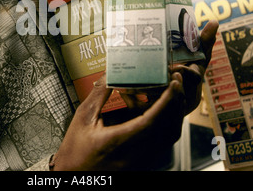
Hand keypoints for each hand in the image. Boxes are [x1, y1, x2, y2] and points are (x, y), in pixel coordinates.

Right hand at [51, 20, 218, 170]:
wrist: (76, 176)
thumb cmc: (75, 152)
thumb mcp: (83, 119)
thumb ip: (99, 95)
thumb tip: (110, 75)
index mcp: (120, 141)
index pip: (154, 119)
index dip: (168, 99)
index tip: (174, 83)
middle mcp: (136, 154)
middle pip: (169, 127)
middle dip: (177, 102)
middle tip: (176, 82)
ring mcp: (143, 161)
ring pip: (170, 136)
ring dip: (175, 113)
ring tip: (172, 94)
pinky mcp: (144, 163)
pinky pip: (164, 143)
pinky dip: (168, 125)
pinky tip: (162, 112)